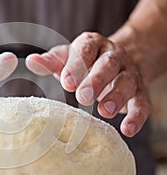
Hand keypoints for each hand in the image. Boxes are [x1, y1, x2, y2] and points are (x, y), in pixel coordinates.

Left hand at [26, 32, 150, 136]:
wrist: (117, 61)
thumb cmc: (85, 62)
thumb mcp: (66, 59)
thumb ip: (51, 61)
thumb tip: (31, 61)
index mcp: (93, 44)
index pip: (86, 49)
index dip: (77, 64)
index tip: (66, 82)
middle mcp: (113, 56)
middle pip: (108, 64)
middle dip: (96, 80)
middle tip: (83, 97)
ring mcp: (128, 73)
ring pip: (127, 82)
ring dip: (116, 96)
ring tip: (103, 111)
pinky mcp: (140, 91)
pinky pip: (143, 102)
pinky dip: (137, 116)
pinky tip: (127, 129)